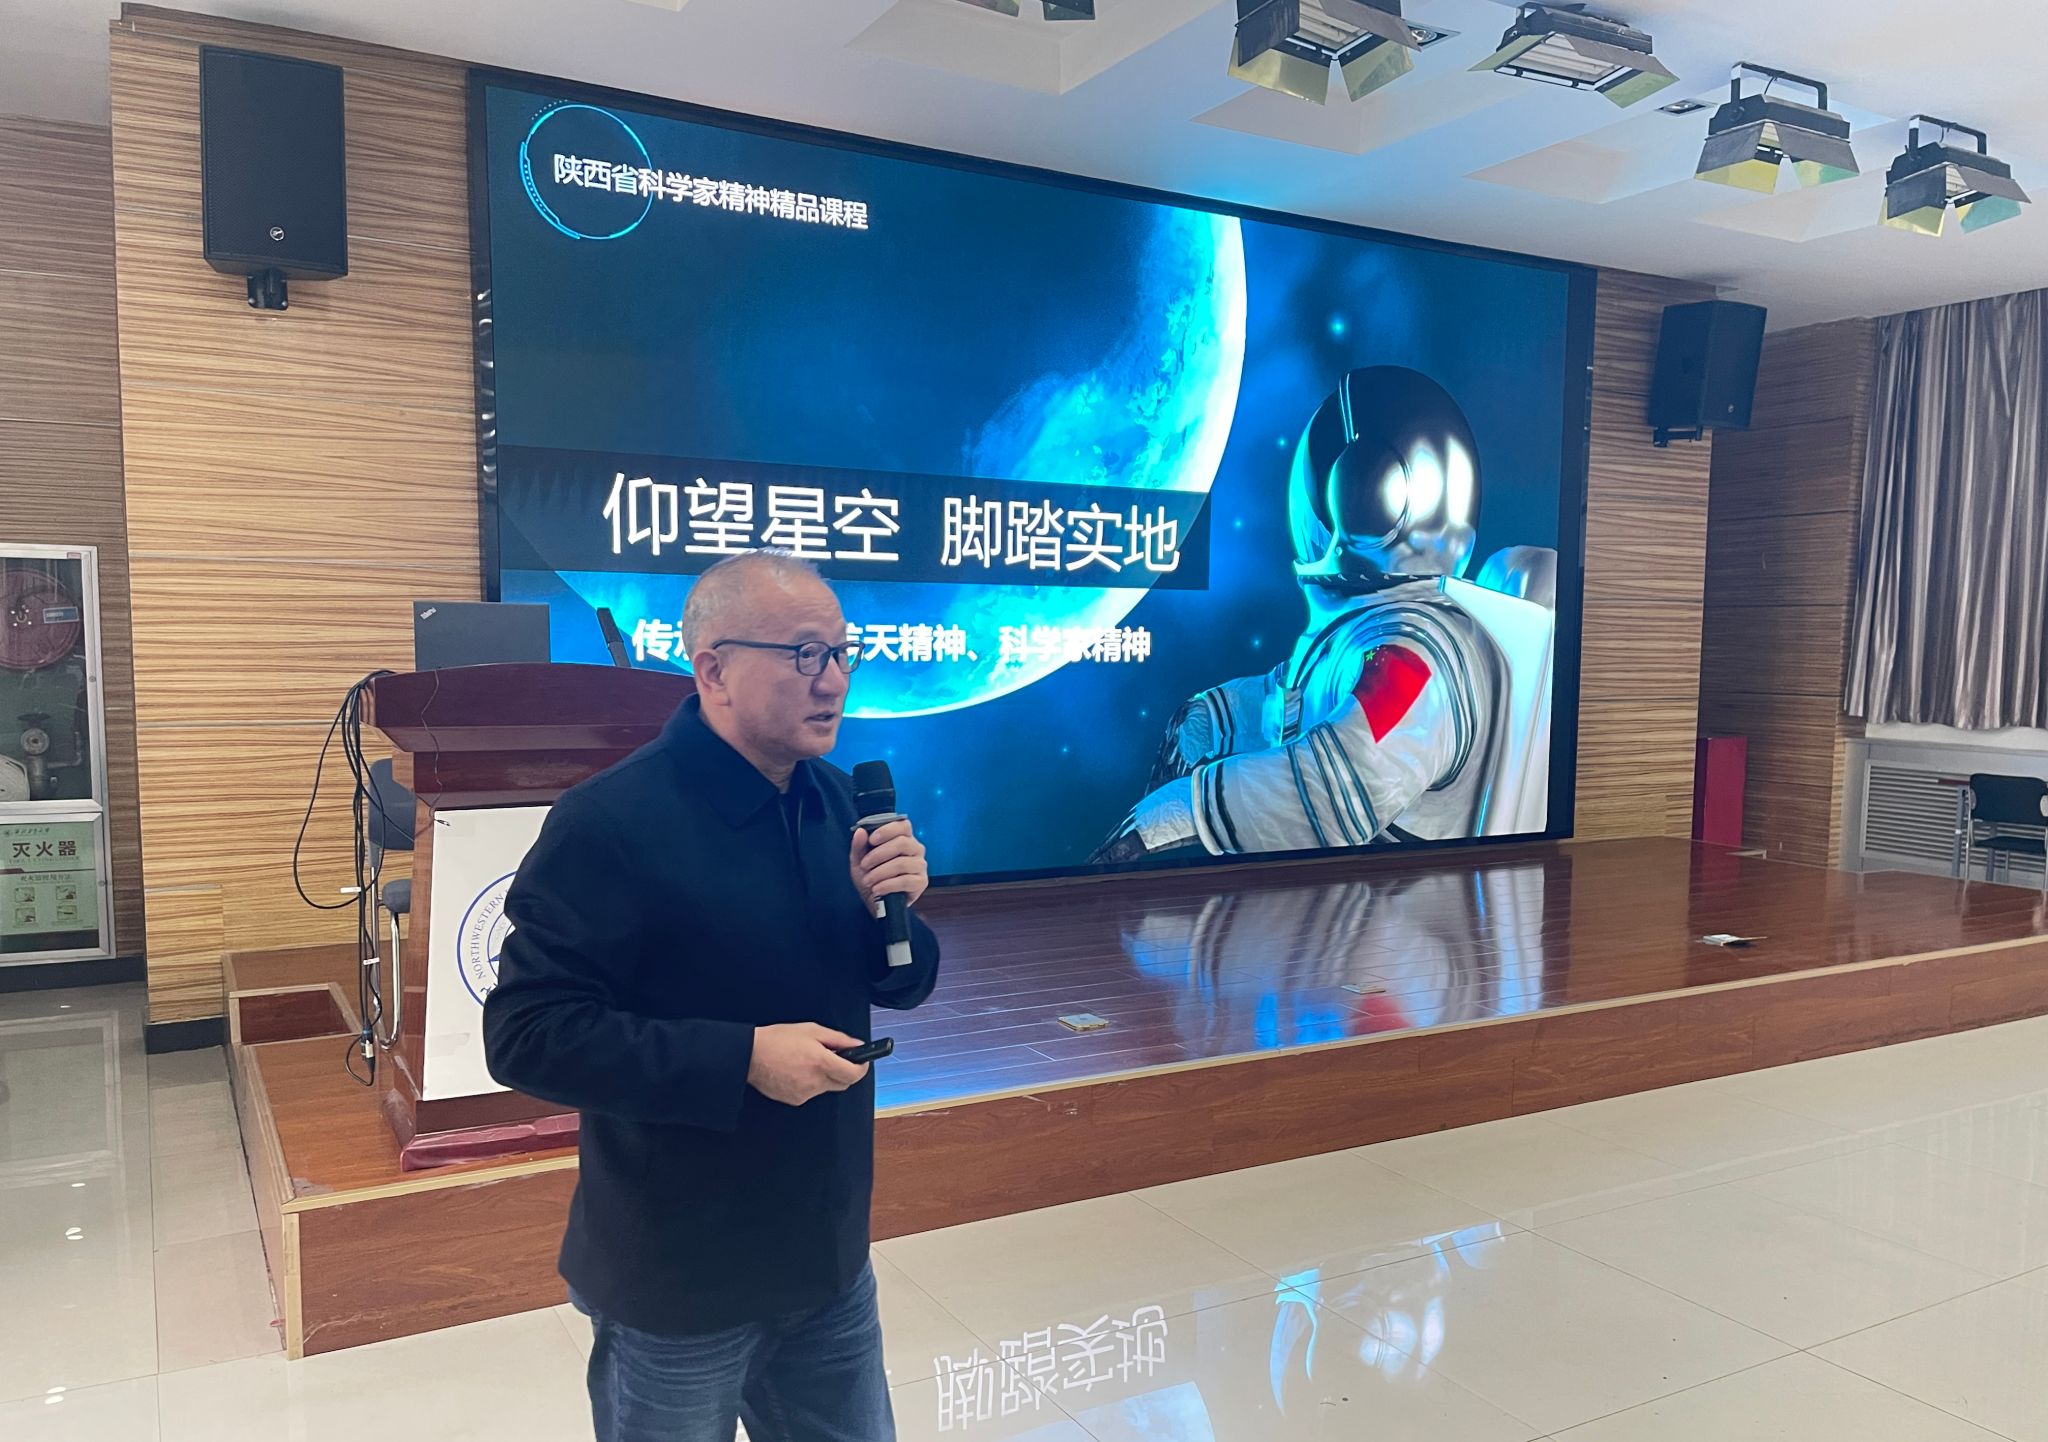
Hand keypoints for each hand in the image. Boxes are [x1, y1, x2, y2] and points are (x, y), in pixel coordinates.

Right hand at [747, 1023, 868, 1106]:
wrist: (750, 1056)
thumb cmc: (777, 1040)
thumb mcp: (811, 1030)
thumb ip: (838, 1038)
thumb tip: (857, 1044)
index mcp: (821, 1062)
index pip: (854, 1074)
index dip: (861, 1067)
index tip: (862, 1061)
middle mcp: (815, 1081)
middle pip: (843, 1083)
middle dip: (843, 1071)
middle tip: (834, 1057)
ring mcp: (805, 1093)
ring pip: (827, 1088)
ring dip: (825, 1076)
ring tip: (808, 1061)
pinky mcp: (795, 1100)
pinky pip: (812, 1093)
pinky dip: (810, 1083)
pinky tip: (797, 1071)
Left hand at [851, 818, 928, 910]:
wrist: (874, 901)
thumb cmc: (870, 876)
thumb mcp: (859, 861)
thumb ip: (859, 846)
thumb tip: (860, 832)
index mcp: (903, 838)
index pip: (903, 825)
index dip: (888, 830)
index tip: (872, 840)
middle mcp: (915, 849)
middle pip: (903, 843)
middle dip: (879, 854)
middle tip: (864, 865)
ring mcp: (920, 865)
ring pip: (903, 863)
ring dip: (881, 872)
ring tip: (868, 881)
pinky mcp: (921, 882)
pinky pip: (906, 880)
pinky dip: (888, 885)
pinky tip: (877, 889)